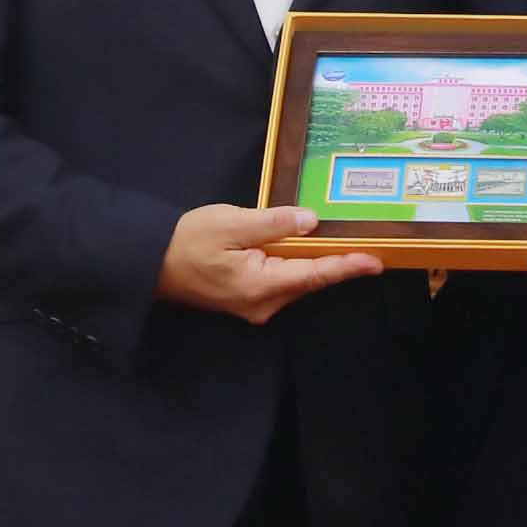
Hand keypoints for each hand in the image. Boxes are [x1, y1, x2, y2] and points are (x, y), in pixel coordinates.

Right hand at [158, 203, 382, 321]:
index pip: (315, 275)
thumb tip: (310, 221)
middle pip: (309, 279)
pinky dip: (294, 264)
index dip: (347, 267)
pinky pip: (280, 280)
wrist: (150, 263)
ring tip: (337, 240)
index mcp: (261, 285)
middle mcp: (264, 303)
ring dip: (313, 260)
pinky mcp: (247, 299)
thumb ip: (273, 223)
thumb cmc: (187, 241)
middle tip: (364, 241)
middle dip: (335, 260)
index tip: (375, 262)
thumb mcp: (231, 223)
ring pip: (295, 280)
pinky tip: (300, 246)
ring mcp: (255, 305)